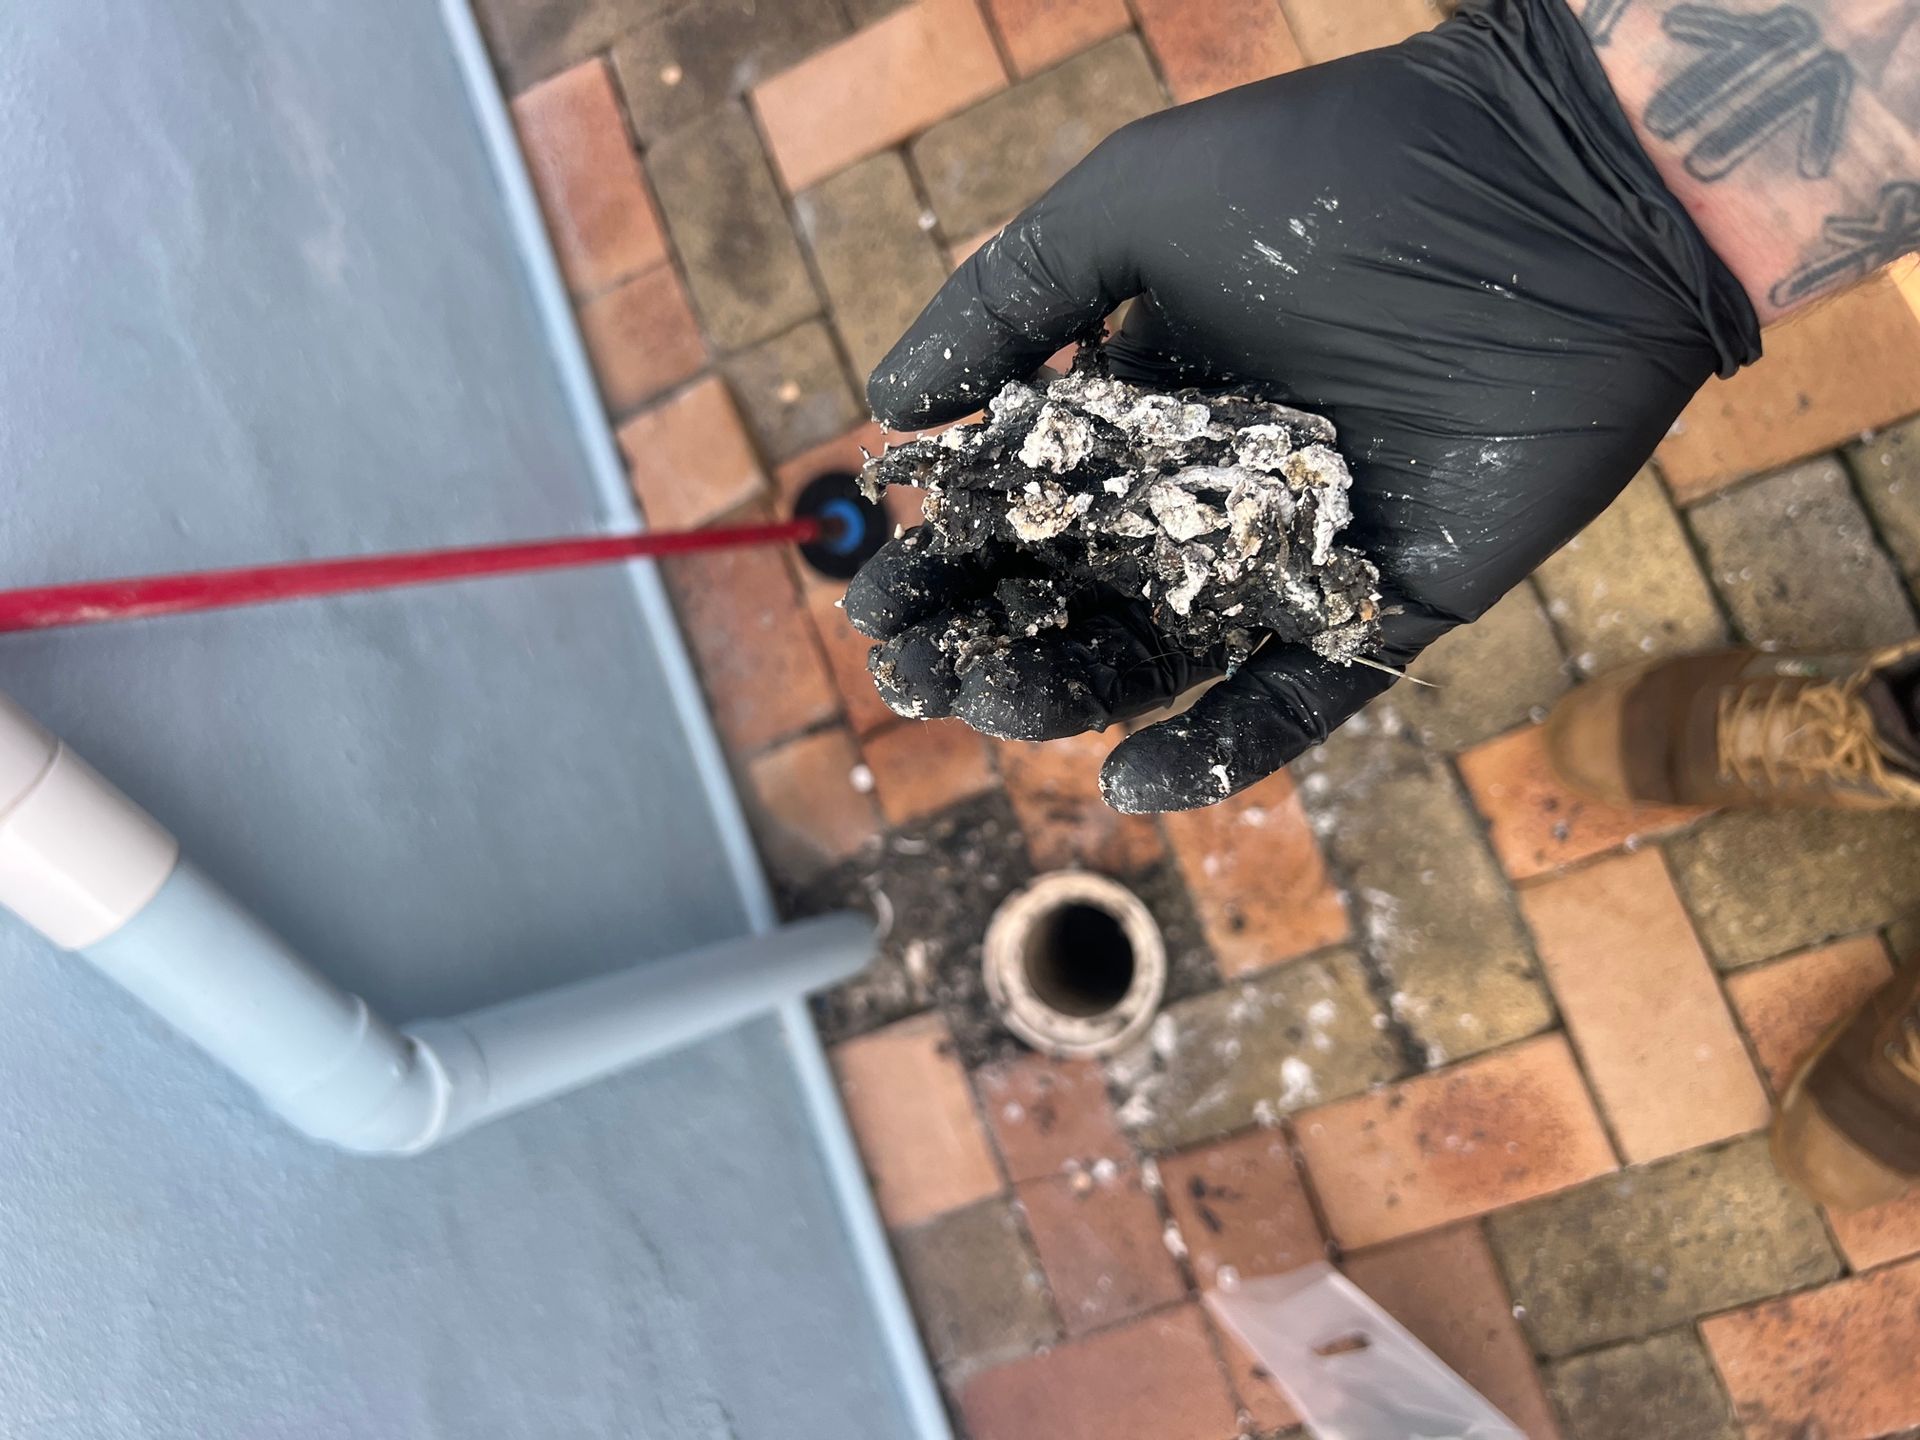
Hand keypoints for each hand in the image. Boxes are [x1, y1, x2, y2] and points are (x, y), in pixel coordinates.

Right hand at [846, 0, 1759, 812]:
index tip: (873, 605)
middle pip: (1076, 598)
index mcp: (1144, 407)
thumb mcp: (1135, 204)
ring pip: (1165, 658)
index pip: (1022, 509)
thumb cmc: (1334, 173)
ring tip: (995, 711)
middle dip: (986, 641)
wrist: (1553, 191)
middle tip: (914, 675)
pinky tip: (1133, 779)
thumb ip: (1006, 302)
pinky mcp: (1388, 608)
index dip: (943, 562)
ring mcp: (1295, 557)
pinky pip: (1298, 700)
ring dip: (1073, 697)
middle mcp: (1208, 493)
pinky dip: (1220, 748)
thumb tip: (894, 408)